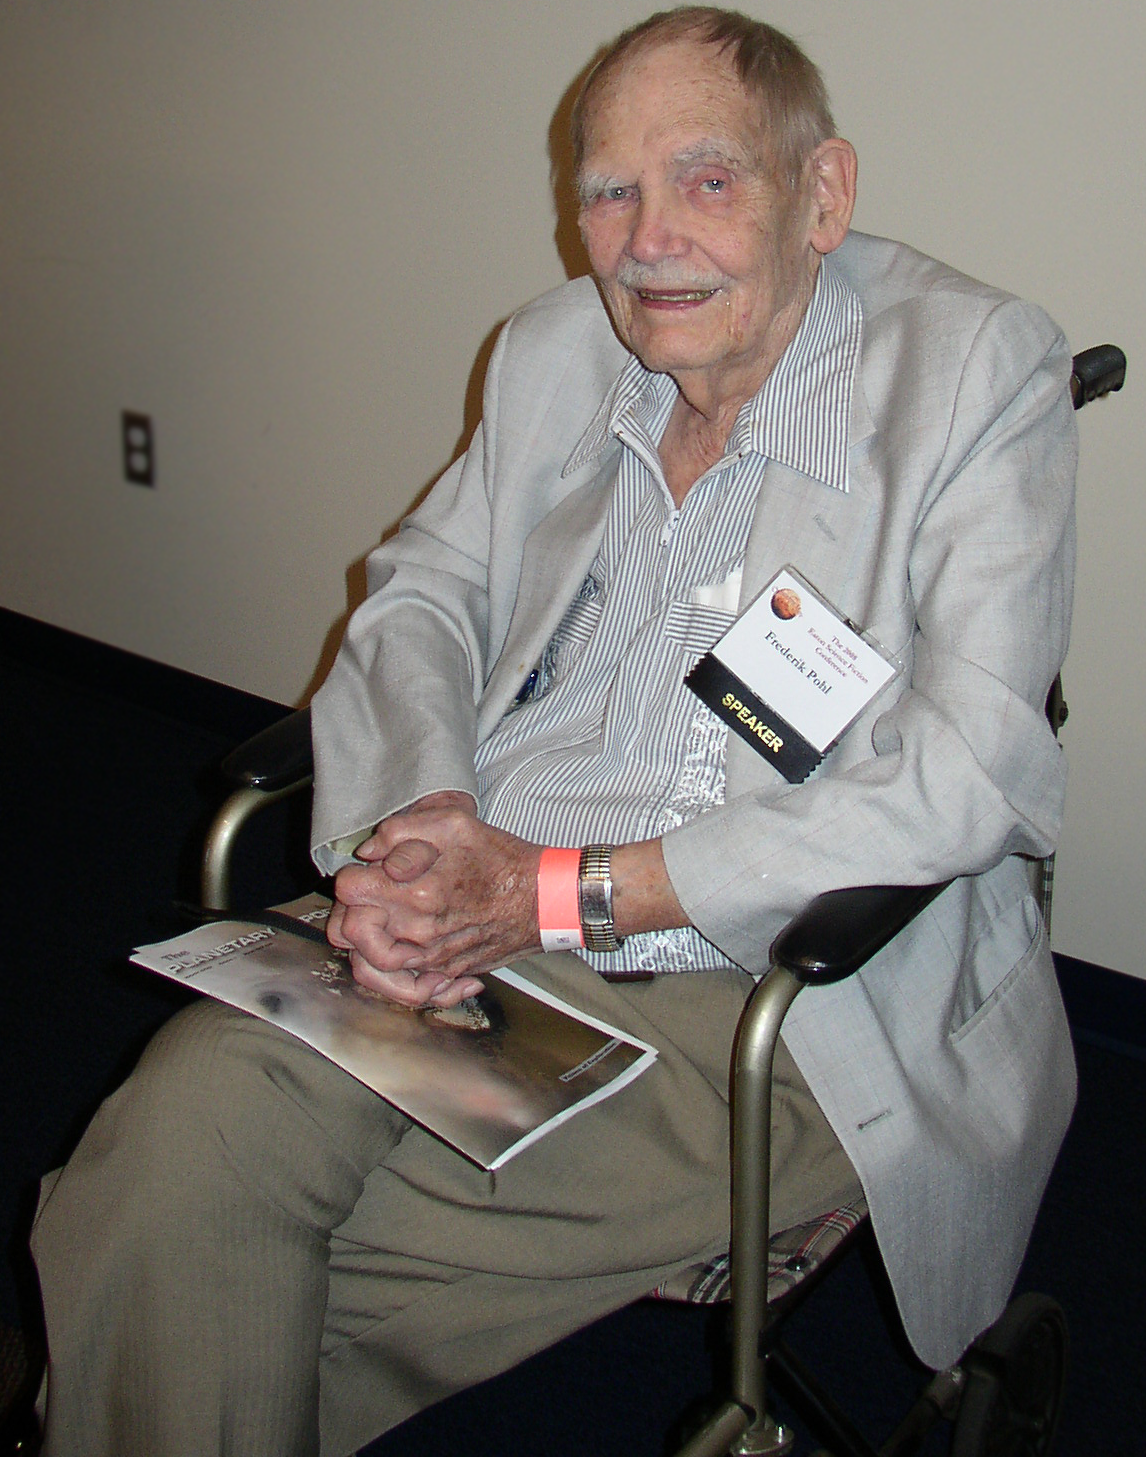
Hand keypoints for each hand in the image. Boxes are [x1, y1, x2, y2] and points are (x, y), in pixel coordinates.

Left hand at [327, 794, 542, 1006]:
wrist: (544, 900)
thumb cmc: (503, 860)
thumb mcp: (455, 824)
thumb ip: (402, 829)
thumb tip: (368, 851)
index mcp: (417, 893)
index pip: (349, 890)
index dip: (352, 874)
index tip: (367, 870)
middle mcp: (419, 932)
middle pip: (348, 932)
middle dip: (351, 910)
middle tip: (366, 897)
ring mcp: (430, 958)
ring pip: (367, 965)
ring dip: (363, 942)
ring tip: (376, 922)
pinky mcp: (444, 973)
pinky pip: (400, 985)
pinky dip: (388, 971)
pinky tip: (396, 948)